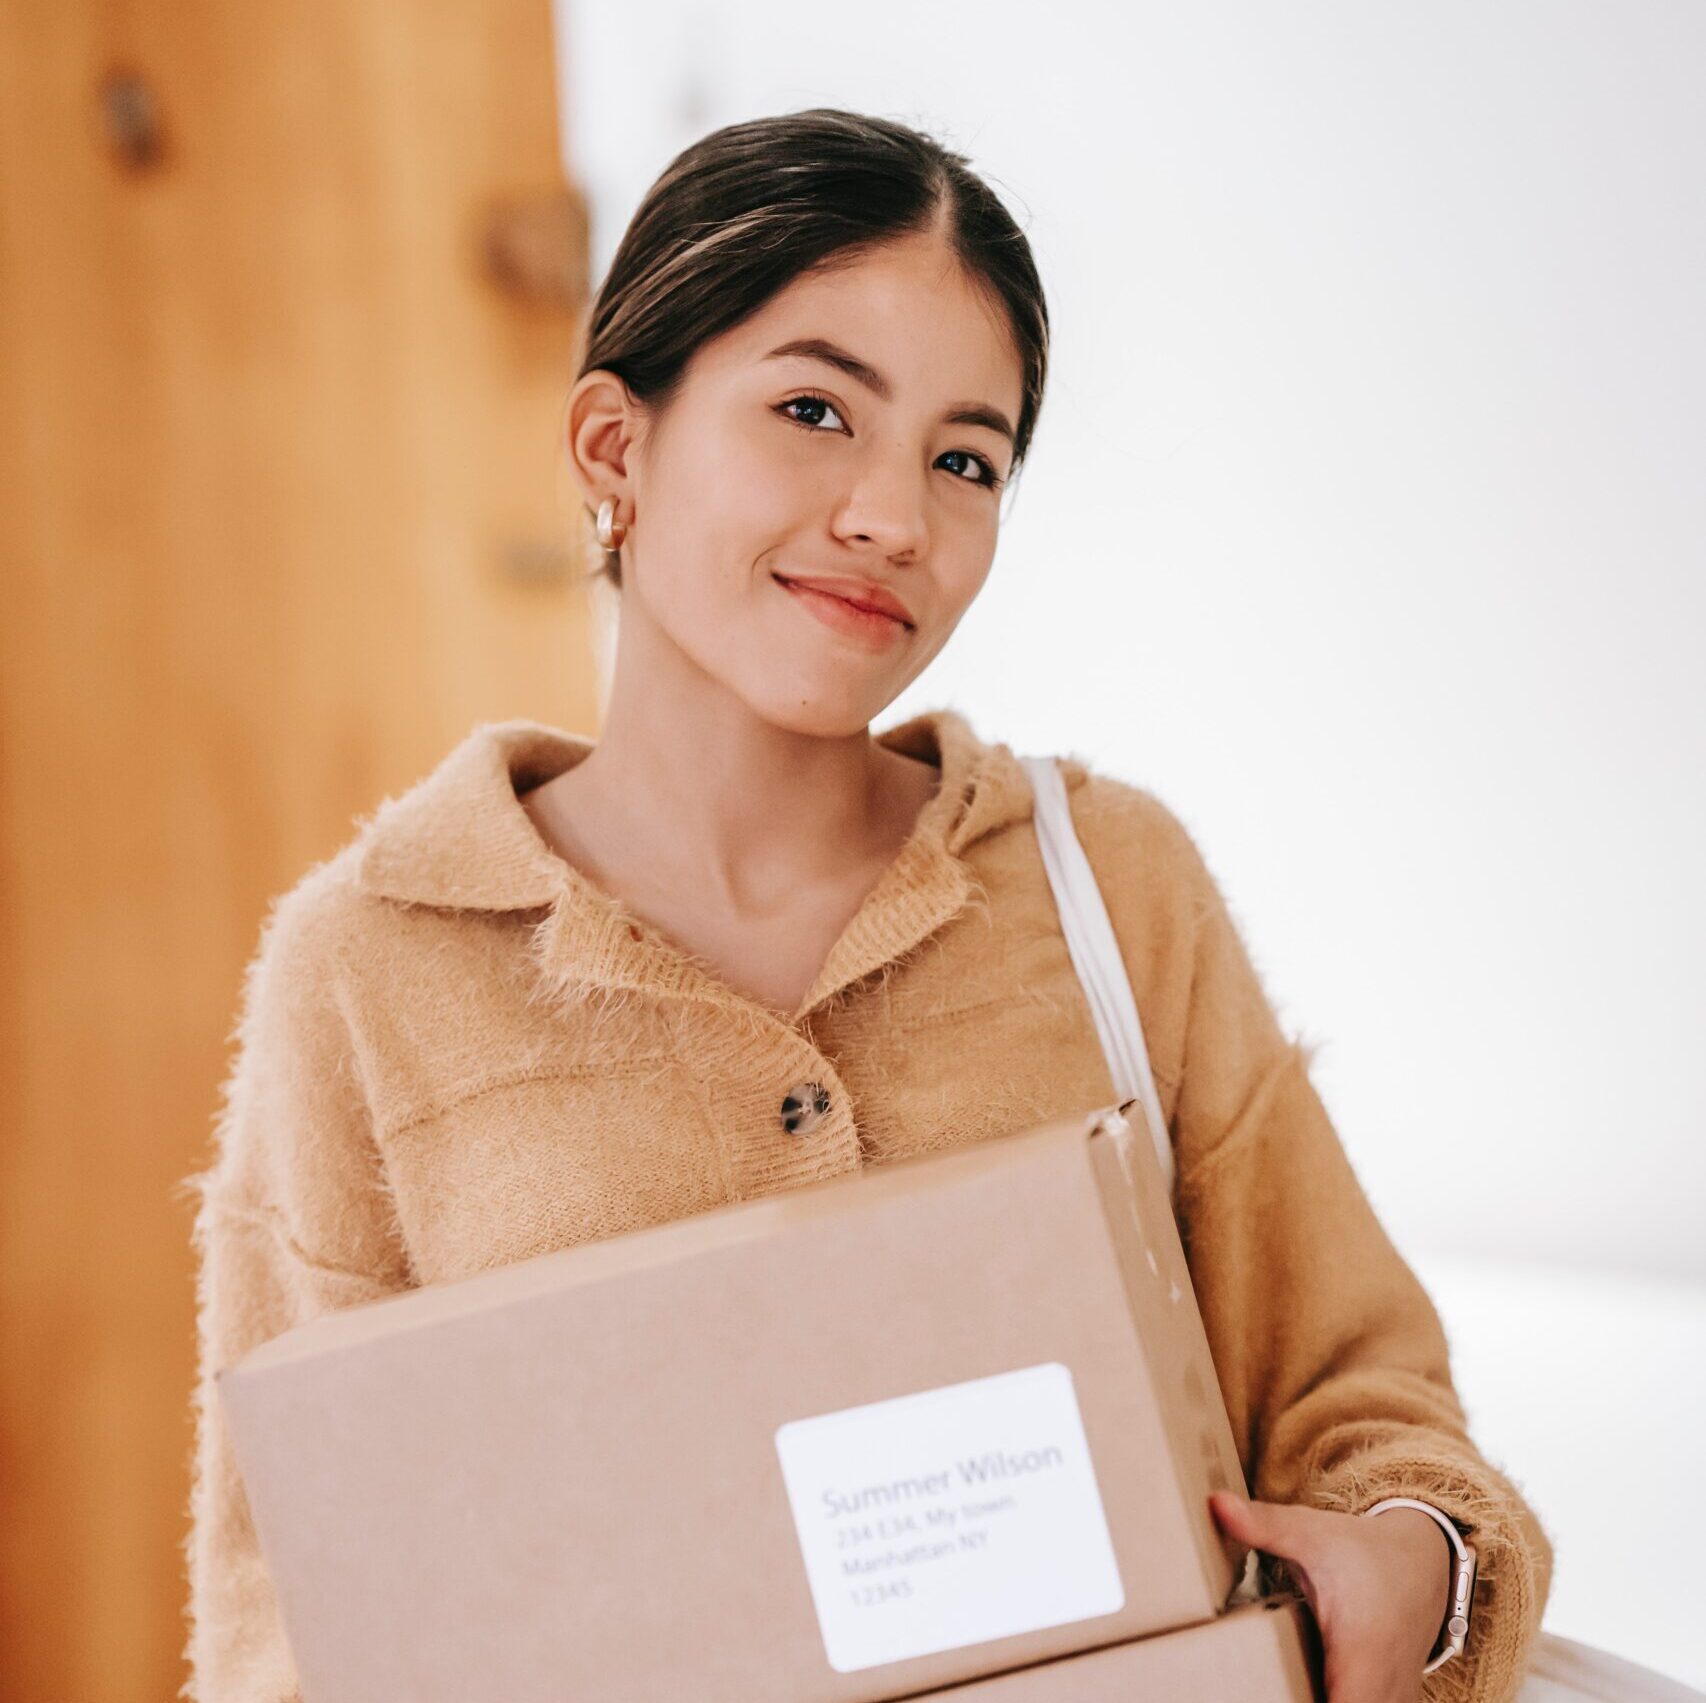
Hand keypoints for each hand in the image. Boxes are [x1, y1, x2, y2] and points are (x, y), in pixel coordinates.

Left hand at [1209, 1490, 1450, 1702]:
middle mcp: (1384, 1693)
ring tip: (1270, 1682)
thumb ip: (1263, 1526)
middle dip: (1295, 1701)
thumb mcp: (1313, 1534)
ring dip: (1311, 1699)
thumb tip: (1216, 1504)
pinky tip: (1293, 1687)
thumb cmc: (1364, 1551)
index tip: (1266, 1691)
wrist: (1424, 1563)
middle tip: (1250, 1686)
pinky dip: (1327, 1699)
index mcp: (1362, 1659)